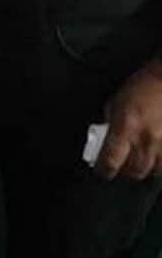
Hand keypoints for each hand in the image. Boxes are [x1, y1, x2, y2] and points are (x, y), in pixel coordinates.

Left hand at [97, 61, 161, 180]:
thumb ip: (110, 124)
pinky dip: (160, 162)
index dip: (104, 170)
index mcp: (126, 127)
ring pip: (154, 171)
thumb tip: (104, 140)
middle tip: (122, 164)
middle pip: (134, 171)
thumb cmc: (143, 86)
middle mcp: (146, 139)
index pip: (110, 160)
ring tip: (141, 157)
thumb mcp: (116, 102)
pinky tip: (156, 153)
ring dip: (145, 167)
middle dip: (125, 170)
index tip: (102, 170)